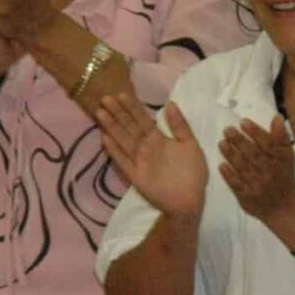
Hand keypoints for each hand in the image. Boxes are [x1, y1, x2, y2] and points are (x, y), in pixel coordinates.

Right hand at [94, 97, 209, 219]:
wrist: (190, 200)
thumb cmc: (193, 172)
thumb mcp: (190, 145)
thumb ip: (180, 126)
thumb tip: (171, 103)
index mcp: (160, 139)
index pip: (143, 120)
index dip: (132, 108)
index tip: (121, 94)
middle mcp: (146, 147)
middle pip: (129, 127)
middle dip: (118, 113)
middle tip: (105, 98)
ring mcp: (139, 160)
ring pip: (123, 140)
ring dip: (112, 127)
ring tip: (100, 113)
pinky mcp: (135, 175)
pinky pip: (122, 161)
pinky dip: (114, 150)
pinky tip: (104, 138)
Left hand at [217, 117, 294, 223]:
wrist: (284, 204)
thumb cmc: (283, 174)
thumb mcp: (287, 155)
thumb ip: (281, 137)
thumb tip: (277, 118)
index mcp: (281, 160)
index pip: (268, 143)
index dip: (255, 132)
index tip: (243, 122)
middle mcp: (270, 171)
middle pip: (254, 154)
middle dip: (240, 141)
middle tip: (228, 130)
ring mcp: (258, 184)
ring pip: (243, 167)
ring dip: (231, 154)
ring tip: (222, 143)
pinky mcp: (248, 196)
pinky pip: (237, 184)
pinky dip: (229, 174)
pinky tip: (221, 165)